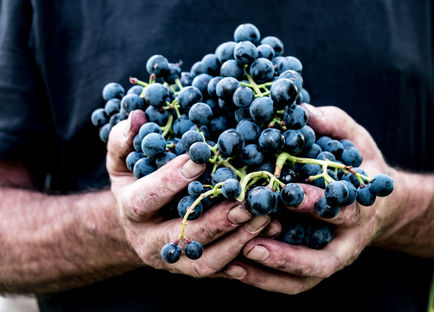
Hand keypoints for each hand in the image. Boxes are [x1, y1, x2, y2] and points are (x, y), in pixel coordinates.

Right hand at [107, 110, 272, 277]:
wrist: (134, 229)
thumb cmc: (134, 186)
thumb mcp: (121, 162)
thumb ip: (124, 140)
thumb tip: (137, 115)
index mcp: (131, 210)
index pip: (147, 198)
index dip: (170, 180)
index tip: (199, 160)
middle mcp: (150, 242)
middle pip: (181, 238)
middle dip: (215, 221)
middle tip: (246, 202)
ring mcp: (173, 262)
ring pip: (205, 261)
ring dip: (237, 241)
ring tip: (265, 218)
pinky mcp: (193, 269)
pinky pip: (221, 271)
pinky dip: (247, 257)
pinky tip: (269, 235)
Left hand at [223, 104, 402, 293]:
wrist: (374, 202)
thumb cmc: (358, 164)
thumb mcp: (352, 138)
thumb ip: (329, 123)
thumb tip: (296, 108)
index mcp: (361, 205)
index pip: (341, 209)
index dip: (315, 204)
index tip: (286, 194)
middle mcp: (350, 240)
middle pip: (323, 256)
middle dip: (289, 251)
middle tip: (252, 241)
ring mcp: (333, 258)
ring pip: (306, 277)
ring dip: (272, 272)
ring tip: (237, 261)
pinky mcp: (317, 270)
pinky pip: (294, 284)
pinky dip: (266, 280)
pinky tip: (235, 268)